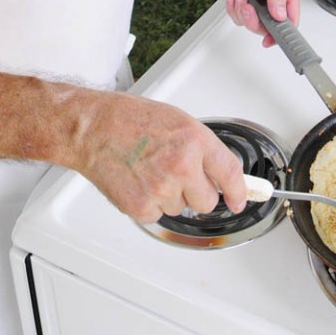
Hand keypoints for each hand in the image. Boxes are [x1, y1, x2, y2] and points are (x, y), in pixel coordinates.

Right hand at [73, 92, 247, 221]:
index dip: (240, 192)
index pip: (230, 173)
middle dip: (198, 194)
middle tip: (180, 177)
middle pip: (207, 202)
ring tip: (151, 170)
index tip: (240, 201)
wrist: (95, 129)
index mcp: (195, 141)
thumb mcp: (178, 121)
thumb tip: (217, 172)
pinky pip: (158, 215)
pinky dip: (150, 203)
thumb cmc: (131, 119)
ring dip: (171, 196)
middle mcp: (182, 166)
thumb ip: (201, 148)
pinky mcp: (142, 207)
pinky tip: (139, 181)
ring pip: (181, 209)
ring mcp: (162, 189)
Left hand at [220, 0, 300, 45]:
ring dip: (242, 11)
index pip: (290, 19)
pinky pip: (238, 15)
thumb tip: (280, 14)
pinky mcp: (245, 1)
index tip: (270, 40)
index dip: (281, 34)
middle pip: (268, 25)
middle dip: (254, 20)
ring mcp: (259, 1)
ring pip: (251, 22)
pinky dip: (233, 8)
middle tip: (248, 8)